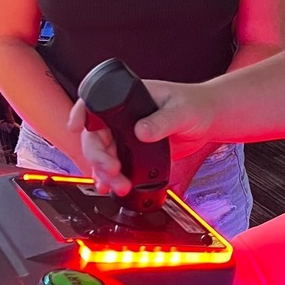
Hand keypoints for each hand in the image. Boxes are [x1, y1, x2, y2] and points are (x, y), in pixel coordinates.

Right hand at [66, 79, 211, 194]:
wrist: (208, 119)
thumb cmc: (196, 105)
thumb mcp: (181, 111)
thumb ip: (162, 121)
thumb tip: (141, 131)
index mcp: (129, 98)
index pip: (95, 103)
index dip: (81, 115)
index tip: (77, 128)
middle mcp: (123, 116)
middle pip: (95, 136)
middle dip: (98, 156)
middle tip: (112, 170)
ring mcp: (126, 134)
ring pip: (102, 154)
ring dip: (104, 172)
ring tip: (118, 185)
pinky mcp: (133, 151)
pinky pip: (114, 164)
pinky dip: (109, 177)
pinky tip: (110, 186)